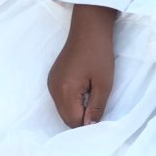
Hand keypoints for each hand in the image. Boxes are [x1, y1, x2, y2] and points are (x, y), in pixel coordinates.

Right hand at [47, 3, 116, 126]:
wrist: (89, 27)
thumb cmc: (99, 53)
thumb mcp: (104, 83)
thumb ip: (96, 108)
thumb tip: (90, 128)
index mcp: (64, 91)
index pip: (73, 122)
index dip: (88, 123)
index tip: (100, 115)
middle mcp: (53, 89)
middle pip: (66, 118)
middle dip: (82, 117)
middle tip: (98, 105)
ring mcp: (51, 83)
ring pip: (63, 109)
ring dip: (77, 108)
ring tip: (92, 94)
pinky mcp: (53, 77)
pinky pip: (61, 98)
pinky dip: (72, 100)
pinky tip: (84, 88)